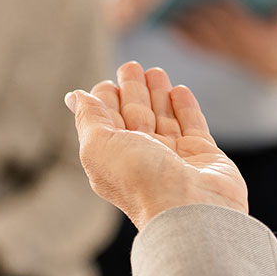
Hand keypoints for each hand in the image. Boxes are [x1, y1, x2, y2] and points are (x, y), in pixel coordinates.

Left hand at [65, 62, 248, 229]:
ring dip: (158, 93)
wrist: (190, 209)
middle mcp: (142, 159)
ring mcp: (174, 158)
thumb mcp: (100, 145)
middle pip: (136, 117)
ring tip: (155, 71)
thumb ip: (89, 118)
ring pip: (164, 118)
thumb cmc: (140, 179)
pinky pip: (192, 126)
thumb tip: (73, 97)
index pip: (107, 123)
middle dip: (133, 91)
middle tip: (132, 66)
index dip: (105, 101)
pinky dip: (185, 107)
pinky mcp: (203, 157)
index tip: (107, 83)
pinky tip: (179, 90)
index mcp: (113, 160)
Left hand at [172, 0, 276, 80]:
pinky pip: (192, 43)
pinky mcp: (211, 53)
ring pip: (198, 33)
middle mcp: (233, 44)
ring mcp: (220, 50)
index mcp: (251, 34)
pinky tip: (166, 20)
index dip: (220, 3)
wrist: (272, 70)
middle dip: (195, 6)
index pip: (233, 16)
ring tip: (167, 2)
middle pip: (210, 22)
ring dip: (183, 19)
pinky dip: (179, 33)